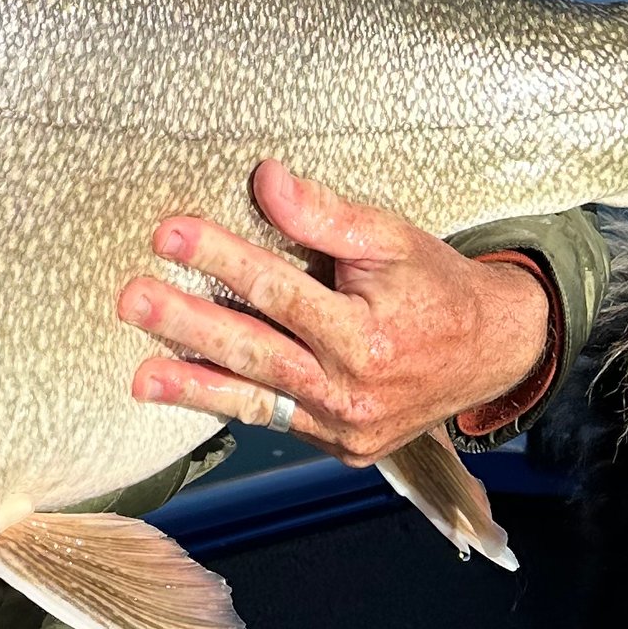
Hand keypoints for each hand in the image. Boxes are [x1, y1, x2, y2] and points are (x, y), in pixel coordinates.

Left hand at [117, 160, 551, 465]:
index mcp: (369, 336)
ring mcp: (346, 428)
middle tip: (134, 301)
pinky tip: (184, 391)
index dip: (222, 259)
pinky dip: (230, 406)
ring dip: (193, 386)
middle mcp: (354, 390)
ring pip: (257, 402)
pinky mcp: (342, 447)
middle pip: (257, 351)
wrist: (493, 353)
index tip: (169, 234)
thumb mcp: (392, 238)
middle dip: (189, 326)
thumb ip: (325, 216)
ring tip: (141, 377)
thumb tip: (267, 180)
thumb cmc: (436, 287)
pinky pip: (276, 423)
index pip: (280, 291)